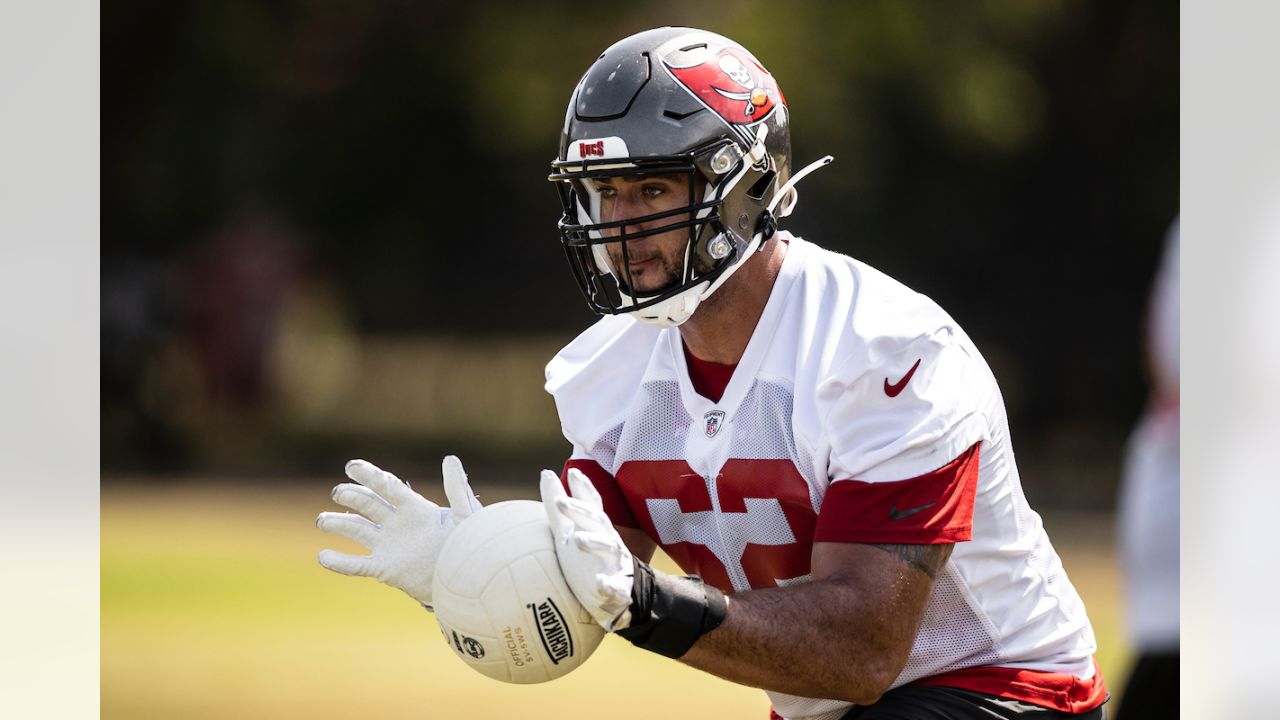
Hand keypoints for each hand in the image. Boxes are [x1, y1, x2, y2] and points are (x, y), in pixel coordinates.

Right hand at [317, 456, 480, 606]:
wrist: (467, 579)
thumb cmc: (469, 545)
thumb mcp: (466, 514)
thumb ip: (458, 488)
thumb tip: (450, 459)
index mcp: (414, 507)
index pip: (387, 486)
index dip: (369, 475)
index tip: (352, 466)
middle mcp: (397, 523)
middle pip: (368, 504)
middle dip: (352, 496)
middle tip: (339, 492)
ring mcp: (389, 545)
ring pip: (357, 530)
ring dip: (339, 524)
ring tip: (322, 520)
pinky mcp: (385, 568)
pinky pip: (357, 565)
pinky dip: (340, 562)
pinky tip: (323, 556)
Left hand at [539, 467, 633, 630]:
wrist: (618, 593)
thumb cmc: (589, 557)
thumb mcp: (568, 531)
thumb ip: (556, 507)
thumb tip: (545, 472)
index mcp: (596, 528)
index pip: (592, 505)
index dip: (584, 489)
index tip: (574, 473)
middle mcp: (609, 541)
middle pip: (597, 522)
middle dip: (581, 511)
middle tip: (560, 502)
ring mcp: (615, 564)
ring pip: (609, 549)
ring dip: (595, 543)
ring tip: (577, 539)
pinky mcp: (618, 588)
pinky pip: (616, 587)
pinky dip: (610, 585)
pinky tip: (602, 583)